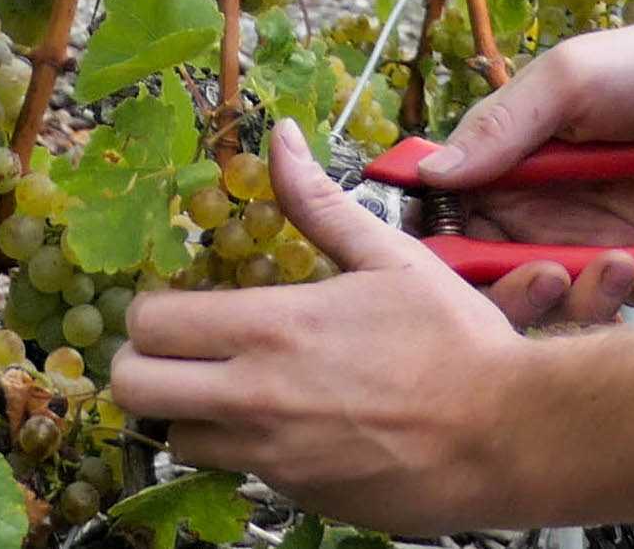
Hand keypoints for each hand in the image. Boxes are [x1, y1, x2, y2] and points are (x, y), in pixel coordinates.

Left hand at [112, 123, 524, 527]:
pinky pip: (230, 470)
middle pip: (134, 390)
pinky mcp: (291, 495)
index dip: (149, 309)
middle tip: (175, 346)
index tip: (174, 301)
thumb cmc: (450, 339)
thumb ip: (318, 201)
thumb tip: (280, 138)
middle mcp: (255, 398)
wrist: (500, 433)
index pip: (150, 325)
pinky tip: (282, 417)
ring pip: (174, 436)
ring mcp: (268, 455)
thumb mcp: (388, 254)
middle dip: (142, 362)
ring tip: (228, 382)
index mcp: (274, 327)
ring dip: (187, 408)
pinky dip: (237, 444)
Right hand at [409, 0, 633, 324]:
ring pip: (563, 305)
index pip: (448, 231)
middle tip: (552, 279)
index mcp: (500, 169)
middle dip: (522, 296)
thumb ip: (500, 131)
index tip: (457, 286)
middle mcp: (531, 215)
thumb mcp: (565, 83)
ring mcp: (582, 242)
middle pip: (500, 285)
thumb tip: (426, 177)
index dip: (445, 267)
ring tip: (625, 267)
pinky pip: (631, 300)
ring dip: (591, 298)